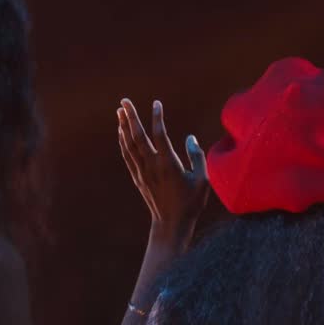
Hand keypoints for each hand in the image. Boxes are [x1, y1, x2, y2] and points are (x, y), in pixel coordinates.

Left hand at [117, 98, 209, 244]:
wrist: (171, 224)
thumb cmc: (191, 203)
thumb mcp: (203, 181)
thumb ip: (197, 157)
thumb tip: (190, 138)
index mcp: (169, 164)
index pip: (160, 135)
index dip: (157, 118)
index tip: (157, 103)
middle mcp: (152, 166)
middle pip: (138, 136)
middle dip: (131, 116)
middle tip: (125, 100)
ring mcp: (142, 172)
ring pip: (130, 144)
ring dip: (124, 126)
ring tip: (120, 110)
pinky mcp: (138, 178)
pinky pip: (127, 155)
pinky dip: (123, 141)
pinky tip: (121, 132)